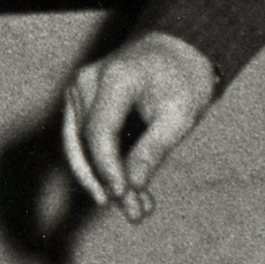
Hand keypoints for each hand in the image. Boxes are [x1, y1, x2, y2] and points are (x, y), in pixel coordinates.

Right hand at [61, 31, 216, 222]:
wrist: (178, 49)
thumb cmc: (185, 78)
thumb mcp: (180, 115)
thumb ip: (153, 150)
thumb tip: (133, 188)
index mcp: (116, 78)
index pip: (100, 132)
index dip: (109, 168)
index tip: (124, 196)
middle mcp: (88, 81)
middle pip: (87, 143)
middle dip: (110, 182)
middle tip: (138, 215)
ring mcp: (79, 90)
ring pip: (80, 146)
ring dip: (103, 180)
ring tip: (136, 209)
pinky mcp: (80, 101)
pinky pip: (80, 140)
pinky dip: (99, 166)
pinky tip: (124, 191)